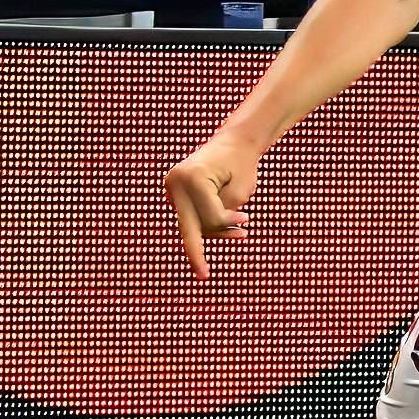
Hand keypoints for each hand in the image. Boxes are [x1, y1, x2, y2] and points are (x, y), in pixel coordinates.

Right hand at [165, 131, 262, 278]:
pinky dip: (208, 225)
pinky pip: (191, 218)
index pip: (210, 215)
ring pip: (192, 225)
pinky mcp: (175, 193)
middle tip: (203, 276)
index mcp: (191, 177)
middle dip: (196, 253)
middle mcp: (175, 182)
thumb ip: (222, 216)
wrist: (235, 142)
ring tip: (241, 234)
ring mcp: (171, 187)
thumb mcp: (240, 192)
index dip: (230, 221)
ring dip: (214, 232)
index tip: (247, 219)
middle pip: (189, 226)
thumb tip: (201, 235)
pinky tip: (231, 228)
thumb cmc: (242, 165)